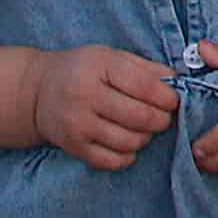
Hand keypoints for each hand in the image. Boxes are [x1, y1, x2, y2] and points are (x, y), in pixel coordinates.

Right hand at [30, 44, 183, 172]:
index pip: (146, 87)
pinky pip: (113, 161)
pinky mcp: (74, 147)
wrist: (38, 92)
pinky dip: (128, 155)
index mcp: (98, 68)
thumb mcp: (111, 57)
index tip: (172, 100)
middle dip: (161, 120)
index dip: (168, 97)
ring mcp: (78, 125)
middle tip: (161, 116)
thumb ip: (146, 68)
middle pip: (141, 117)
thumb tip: (178, 82)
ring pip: (130, 142)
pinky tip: (127, 143)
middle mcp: (85, 96)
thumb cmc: (82, 71)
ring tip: (142, 128)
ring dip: (145, 138)